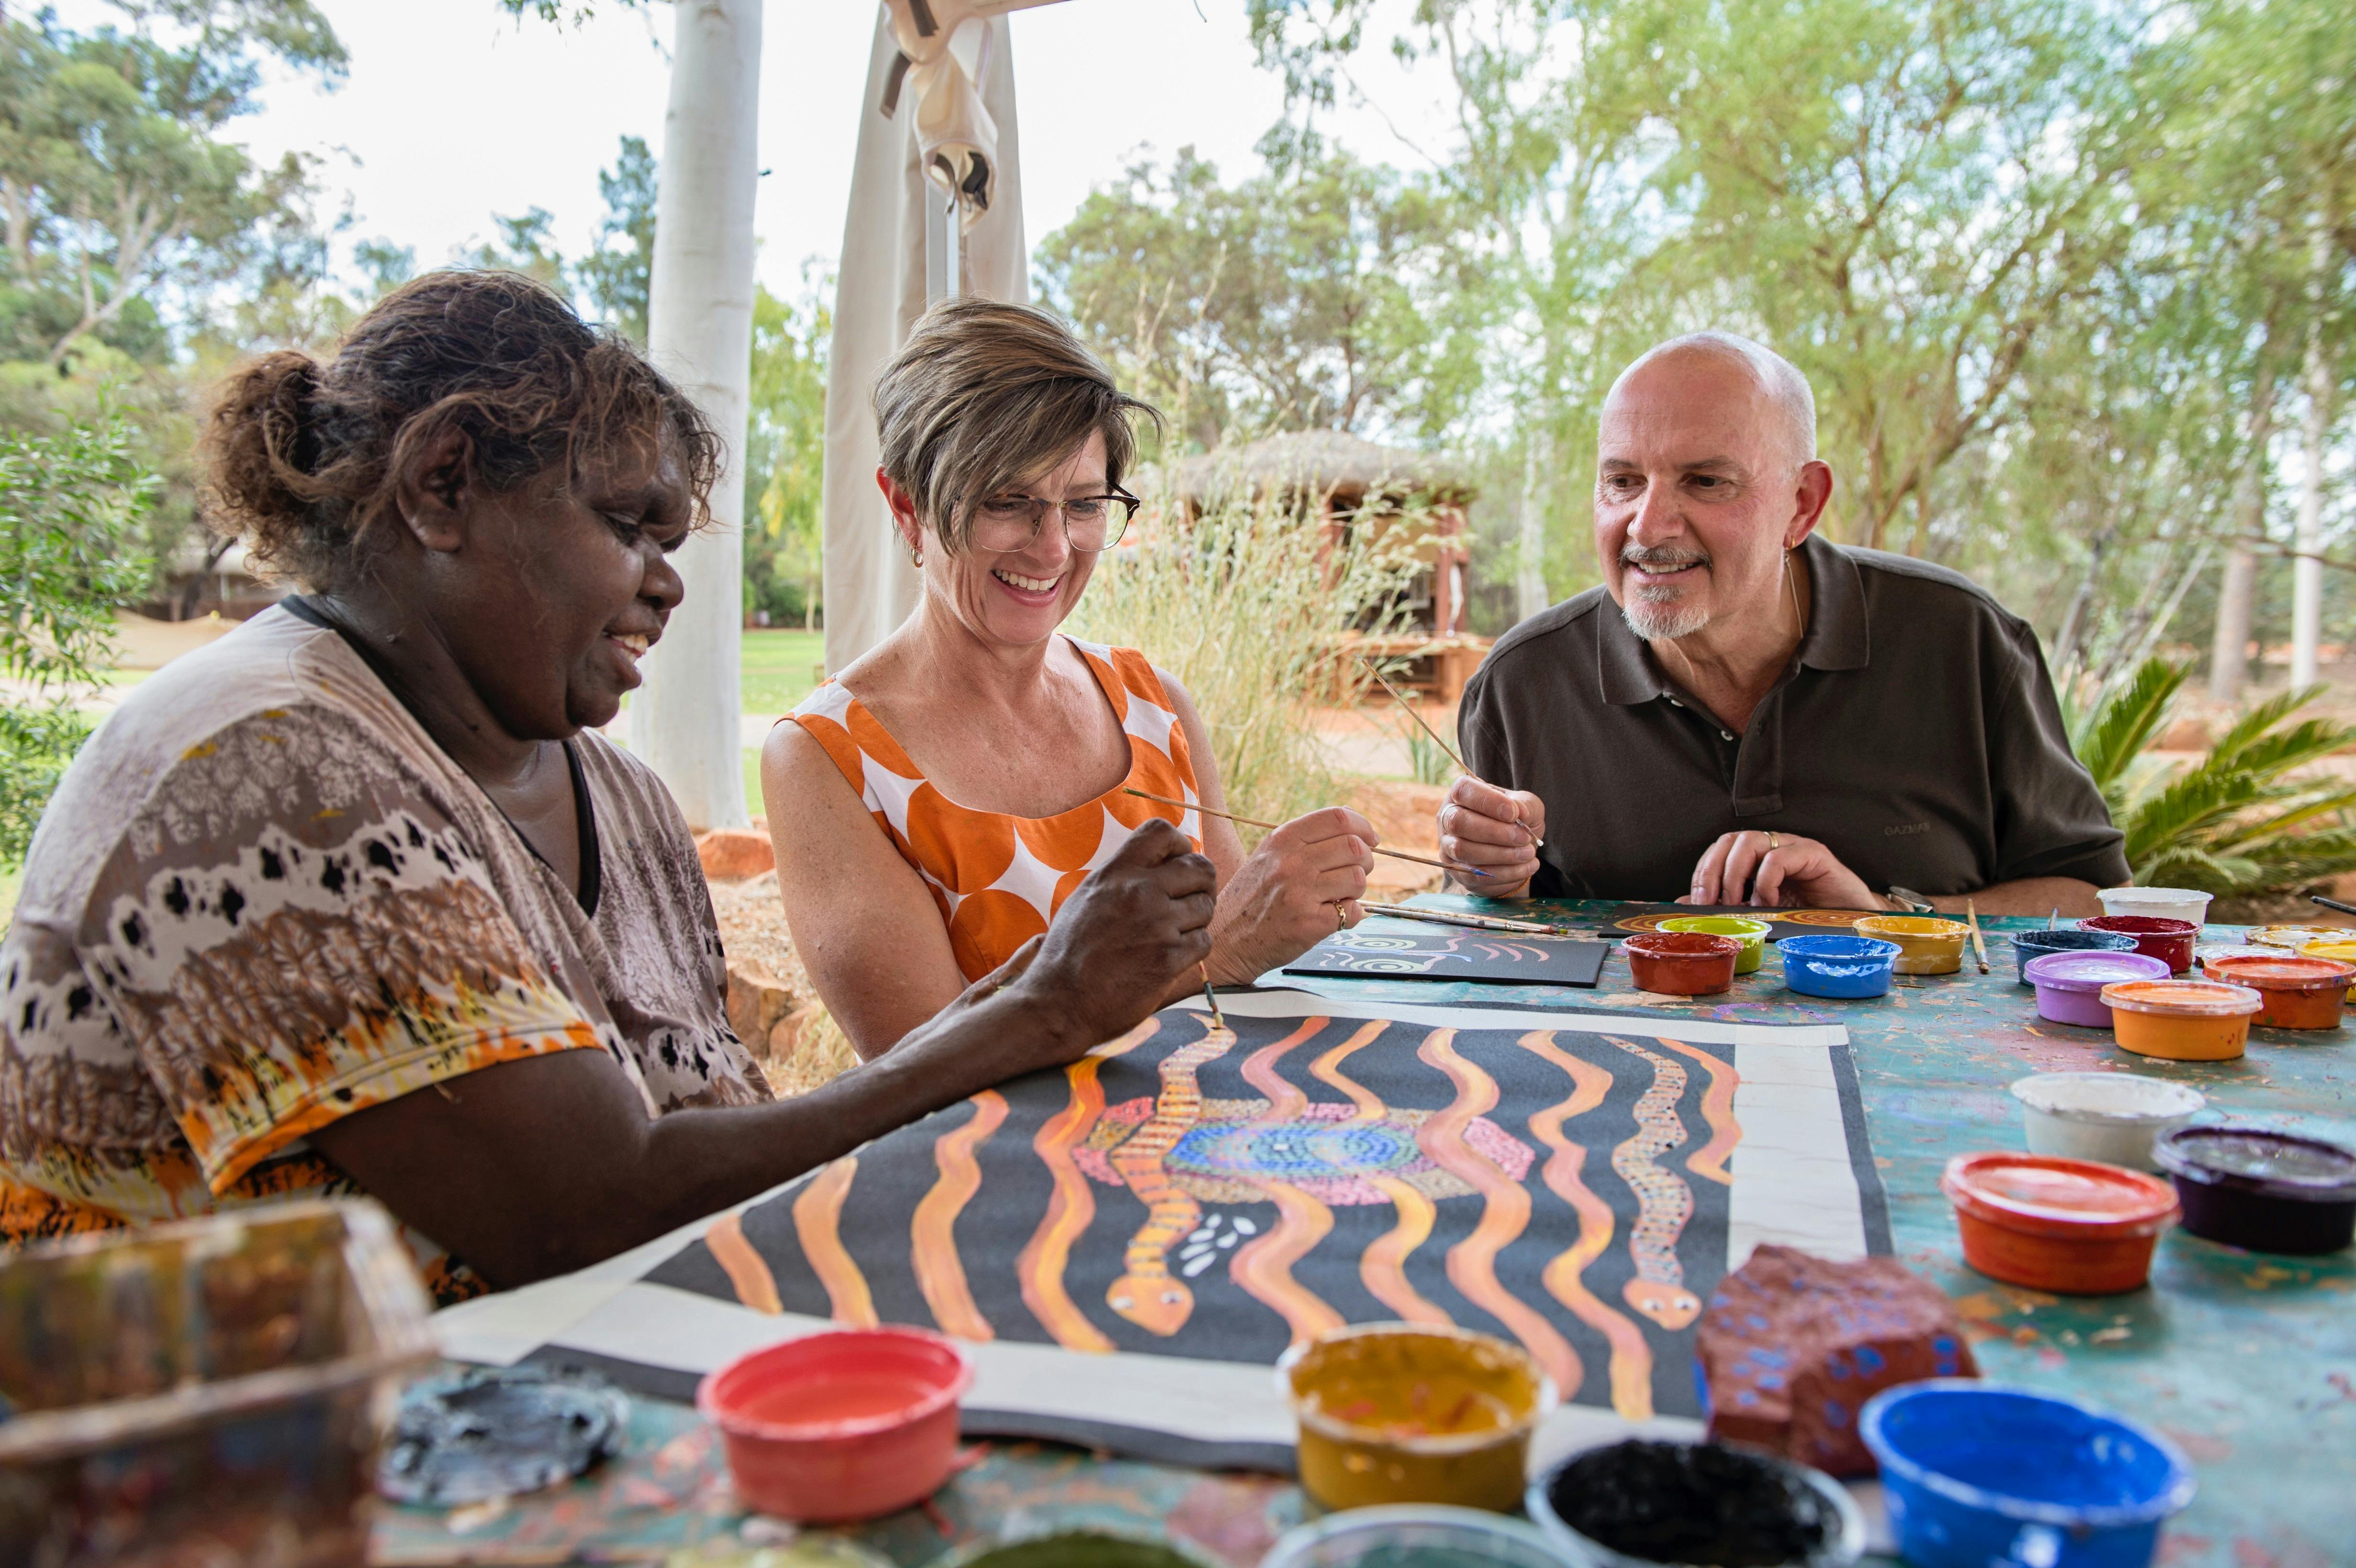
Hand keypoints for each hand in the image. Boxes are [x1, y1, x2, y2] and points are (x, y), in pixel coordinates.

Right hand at [1001, 819, 1218, 1054]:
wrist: (1060, 1003)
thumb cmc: (1070, 953)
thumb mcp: (1086, 898)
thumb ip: (1121, 877)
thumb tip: (1159, 864)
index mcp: (1115, 873)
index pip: (1162, 832)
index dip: (1181, 846)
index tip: (1178, 863)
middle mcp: (1139, 892)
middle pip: (1200, 868)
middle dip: (1202, 884)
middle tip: (1190, 901)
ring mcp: (1156, 925)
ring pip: (1206, 906)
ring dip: (1197, 920)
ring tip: (1175, 932)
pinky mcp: (1168, 959)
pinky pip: (1204, 941)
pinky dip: (1193, 949)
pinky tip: (1172, 956)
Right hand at [1204, 806, 1379, 983]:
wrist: (1224, 942)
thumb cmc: (1252, 898)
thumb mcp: (1268, 856)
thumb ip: (1306, 837)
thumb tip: (1350, 817)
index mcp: (1282, 840)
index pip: (1338, 818)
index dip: (1363, 827)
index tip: (1370, 840)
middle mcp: (1291, 862)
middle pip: (1355, 848)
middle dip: (1365, 861)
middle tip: (1354, 874)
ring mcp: (1300, 893)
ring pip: (1358, 879)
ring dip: (1356, 891)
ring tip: (1337, 897)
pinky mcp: (1309, 924)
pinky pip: (1354, 912)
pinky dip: (1350, 916)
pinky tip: (1330, 918)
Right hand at [1438, 777, 1543, 895]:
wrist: (1514, 850)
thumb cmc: (1516, 820)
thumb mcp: (1527, 805)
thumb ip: (1525, 805)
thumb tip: (1520, 812)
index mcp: (1462, 793)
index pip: (1463, 790)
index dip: (1487, 801)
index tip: (1513, 814)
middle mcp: (1448, 817)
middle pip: (1458, 822)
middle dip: (1494, 832)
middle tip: (1524, 837)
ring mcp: (1447, 845)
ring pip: (1463, 850)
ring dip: (1500, 854)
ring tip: (1528, 853)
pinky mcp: (1456, 870)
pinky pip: (1475, 874)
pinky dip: (1505, 872)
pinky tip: (1528, 867)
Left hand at [1682, 830, 1878, 909]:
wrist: (1851, 920)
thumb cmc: (1806, 915)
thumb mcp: (1758, 912)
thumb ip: (1725, 905)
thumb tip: (1684, 904)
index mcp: (1756, 857)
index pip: (1720, 849)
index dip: (1704, 871)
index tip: (1698, 901)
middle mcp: (1773, 846)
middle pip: (1730, 840)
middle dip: (1713, 870)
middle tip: (1711, 901)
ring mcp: (1793, 847)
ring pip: (1751, 840)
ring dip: (1736, 874)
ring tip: (1739, 903)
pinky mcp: (1814, 854)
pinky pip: (1780, 857)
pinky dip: (1766, 881)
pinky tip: (1769, 902)